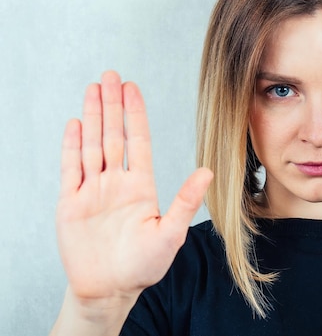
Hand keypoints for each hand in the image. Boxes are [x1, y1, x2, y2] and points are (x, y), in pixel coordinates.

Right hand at [57, 71, 212, 301]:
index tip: (133, 88)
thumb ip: (185, 201)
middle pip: (113, 135)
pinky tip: (75, 124)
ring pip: (92, 145)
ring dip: (92, 117)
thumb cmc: (143, 265)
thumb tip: (207, 171)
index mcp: (140, 186)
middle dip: (112, 105)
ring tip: (94, 89)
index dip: (135, 113)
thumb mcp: (170, 233)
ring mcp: (92, 191)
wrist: (110, 289)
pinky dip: (72, 146)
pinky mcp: (71, 203)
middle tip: (111, 75)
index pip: (138, 140)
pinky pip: (70, 169)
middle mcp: (116, 182)